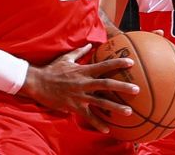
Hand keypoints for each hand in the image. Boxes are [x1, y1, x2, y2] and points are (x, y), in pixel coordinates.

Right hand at [18, 43, 138, 133]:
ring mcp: (79, 95)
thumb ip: (79, 52)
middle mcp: (83, 83)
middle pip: (106, 84)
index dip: (117, 63)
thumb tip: (90, 44)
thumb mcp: (66, 58)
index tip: (131, 63)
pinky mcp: (74, 106)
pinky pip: (88, 116)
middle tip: (137, 89)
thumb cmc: (52, 70)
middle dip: (122, 86)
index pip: (103, 65)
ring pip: (101, 102)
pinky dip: (98, 123)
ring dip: (116, 107)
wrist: (37, 82)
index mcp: (83, 71)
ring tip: (129, 112)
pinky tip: (107, 129)